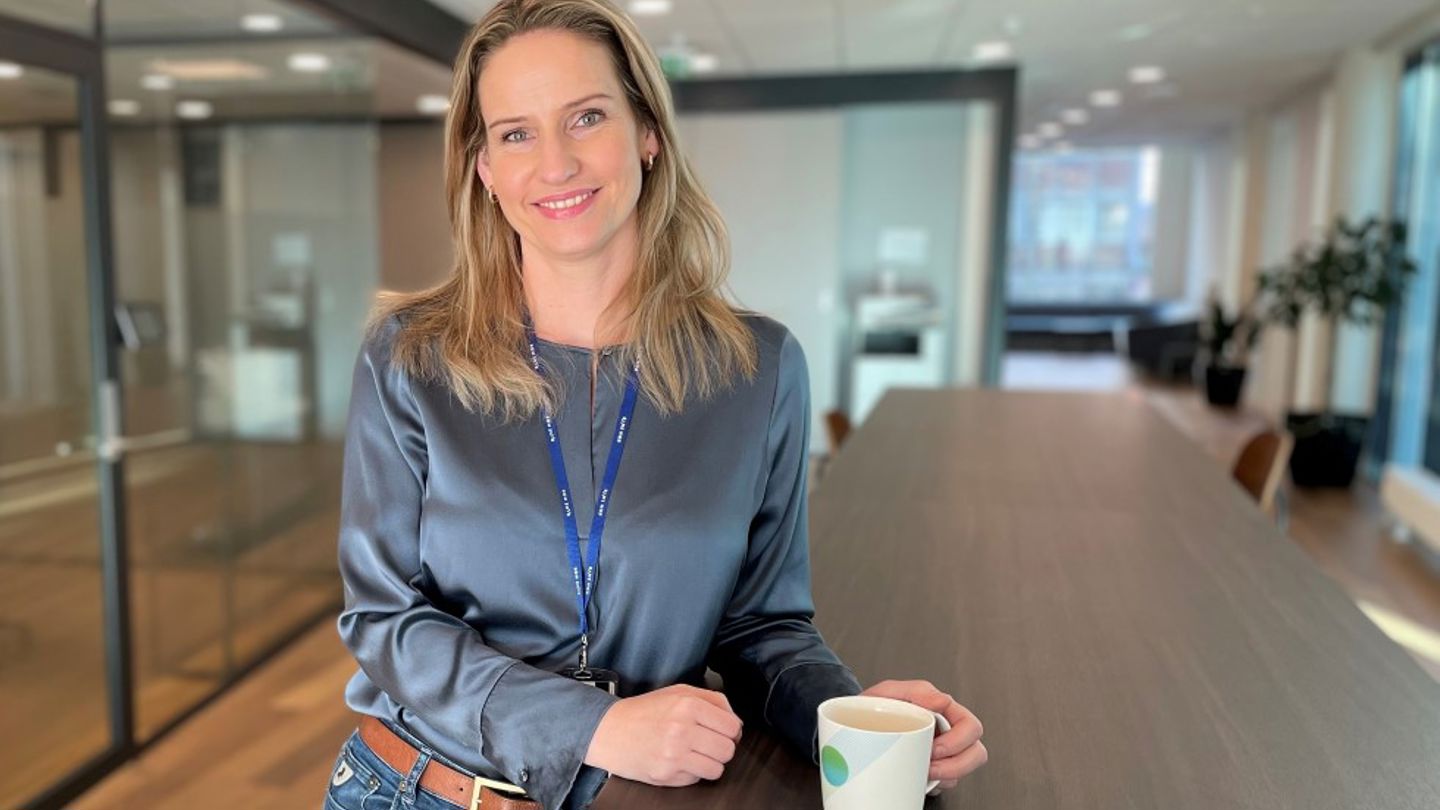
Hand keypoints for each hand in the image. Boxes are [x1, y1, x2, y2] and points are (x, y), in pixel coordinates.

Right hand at [584, 685, 742, 786]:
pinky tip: (679, 760)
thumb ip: (713, 700)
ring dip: (709, 763)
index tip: (721, 731)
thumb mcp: (678, 692)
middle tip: (707, 742)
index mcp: (688, 705)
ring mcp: (674, 755)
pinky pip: (697, 779)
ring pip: (717, 769)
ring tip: (694, 753)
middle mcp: (682, 730)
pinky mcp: (666, 775)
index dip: (730, 730)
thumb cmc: (643, 711)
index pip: (733, 726)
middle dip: (721, 747)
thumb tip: (736, 721)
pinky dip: (692, 772)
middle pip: (728, 749)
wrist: (609, 731)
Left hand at [860, 679, 985, 791]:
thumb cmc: (876, 706)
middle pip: (976, 753)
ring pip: (963, 771)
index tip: (934, 748)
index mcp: (944, 711)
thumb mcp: (891, 692)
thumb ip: (917, 691)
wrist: (856, 725)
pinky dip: (934, 784)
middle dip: (955, 764)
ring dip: (944, 776)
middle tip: (930, 765)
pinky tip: (918, 777)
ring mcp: (943, 753)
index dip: (958, 741)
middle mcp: (949, 732)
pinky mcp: (934, 770)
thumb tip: (941, 700)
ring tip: (922, 773)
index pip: (971, 727)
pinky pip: (945, 783)